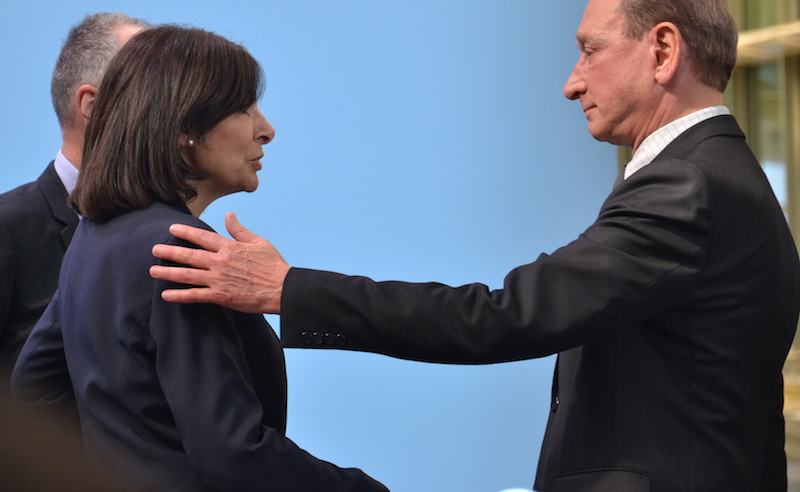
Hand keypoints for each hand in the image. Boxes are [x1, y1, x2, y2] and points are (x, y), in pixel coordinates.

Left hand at [149, 212, 288, 313]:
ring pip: (188, 275)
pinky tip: (166, 295)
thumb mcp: (258, 242)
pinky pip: (195, 295)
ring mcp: (219, 280)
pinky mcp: (221, 296)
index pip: (202, 237)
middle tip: (155, 249)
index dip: (186, 232)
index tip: (172, 228)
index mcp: (229, 248)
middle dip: (170, 251)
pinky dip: (180, 296)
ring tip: (153, 270)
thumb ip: (239, 230)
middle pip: (189, 255)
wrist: (282, 289)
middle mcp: (220, 262)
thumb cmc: (273, 266)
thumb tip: (229, 215)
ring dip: (168, 272)